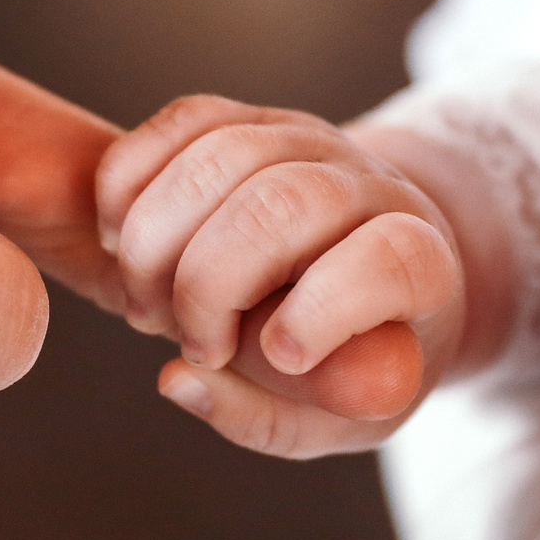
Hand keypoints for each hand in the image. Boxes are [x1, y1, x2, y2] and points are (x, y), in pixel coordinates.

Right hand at [95, 95, 465, 457]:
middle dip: (209, 284)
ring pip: (223, 156)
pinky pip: (184, 120)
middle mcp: (371, 186)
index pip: (389, 259)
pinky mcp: (252, 120)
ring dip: (156, 240)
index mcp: (421, 263)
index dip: (328, 307)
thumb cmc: (355, 361)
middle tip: (190, 345)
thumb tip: (177, 380)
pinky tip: (117, 240)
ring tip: (146, 309)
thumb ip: (267, 417)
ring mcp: (310, 141)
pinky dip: (131, 178)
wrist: (372, 275)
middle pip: (284, 203)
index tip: (279, 357)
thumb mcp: (337, 419)